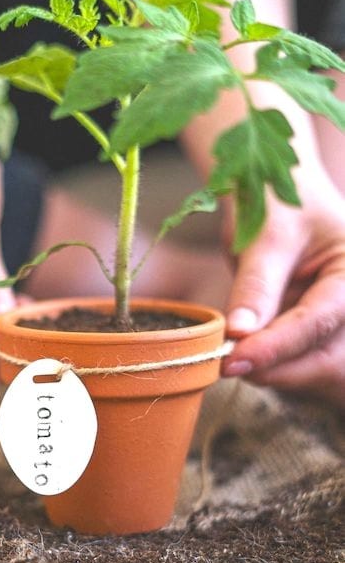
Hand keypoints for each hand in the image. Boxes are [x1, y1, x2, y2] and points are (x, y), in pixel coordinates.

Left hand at [222, 175, 344, 410]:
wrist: (269, 191)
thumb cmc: (273, 198)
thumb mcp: (264, 236)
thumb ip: (255, 286)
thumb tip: (238, 334)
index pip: (318, 321)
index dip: (275, 346)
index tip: (235, 360)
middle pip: (327, 359)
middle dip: (278, 367)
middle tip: (228, 365)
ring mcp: (335, 320)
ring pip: (313, 369)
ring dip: (273, 371)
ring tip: (232, 357)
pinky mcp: (312, 331)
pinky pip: (296, 362)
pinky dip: (269, 365)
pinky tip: (243, 356)